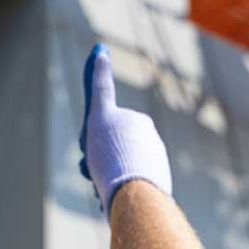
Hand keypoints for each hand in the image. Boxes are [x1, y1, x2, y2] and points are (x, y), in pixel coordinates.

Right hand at [78, 44, 172, 217]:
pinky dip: (118, 193)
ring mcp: (155, 165)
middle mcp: (150, 141)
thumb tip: (100, 48)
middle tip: (92, 172)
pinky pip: (130, 189)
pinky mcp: (157, 188)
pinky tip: (115, 200)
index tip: (91, 150)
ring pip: (118, 171)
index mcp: (139, 123)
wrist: (133, 194)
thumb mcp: (99, 114)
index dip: (93, 139)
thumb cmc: (112, 152)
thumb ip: (98, 83)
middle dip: (97, 161)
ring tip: (105, 188)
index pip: (105, 127)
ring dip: (106, 179)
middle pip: (111, 150)